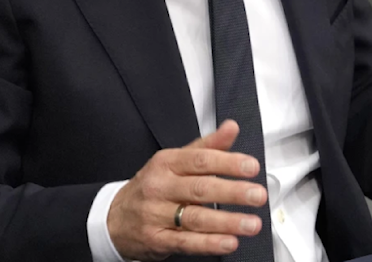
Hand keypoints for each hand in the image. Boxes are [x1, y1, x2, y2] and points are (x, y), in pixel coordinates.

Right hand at [108, 120, 267, 259]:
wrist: (113, 219)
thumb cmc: (153, 186)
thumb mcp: (175, 160)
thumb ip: (207, 146)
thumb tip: (231, 127)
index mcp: (167, 163)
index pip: (200, 160)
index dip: (228, 163)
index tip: (251, 167)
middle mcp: (160, 187)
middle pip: (200, 188)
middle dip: (233, 192)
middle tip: (257, 195)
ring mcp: (156, 215)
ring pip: (195, 218)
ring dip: (227, 222)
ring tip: (252, 223)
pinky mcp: (156, 240)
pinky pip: (185, 242)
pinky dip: (209, 243)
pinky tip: (229, 242)